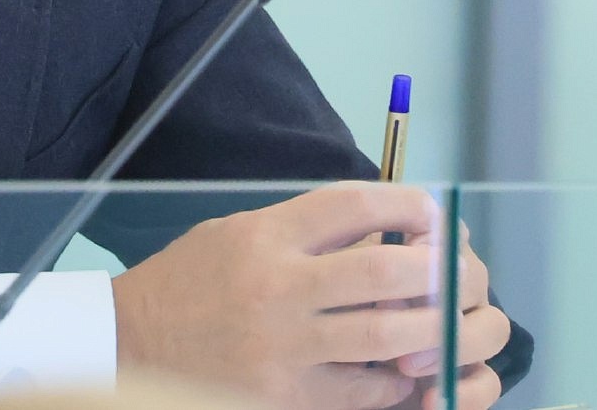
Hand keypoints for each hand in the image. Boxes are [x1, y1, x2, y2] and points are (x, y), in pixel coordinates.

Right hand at [109, 184, 510, 409]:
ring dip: (435, 330)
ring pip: (386, 336)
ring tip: (456, 324)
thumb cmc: (192, 280)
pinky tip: (409, 368)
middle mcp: (278, 286)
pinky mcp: (285, 395)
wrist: (131, 343)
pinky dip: (398, 379)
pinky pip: (364, 390)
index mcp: (268, 234)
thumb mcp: (241, 231)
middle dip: (443, 272)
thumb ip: (307, 230)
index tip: (436, 213)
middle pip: (386, 272)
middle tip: (466, 274)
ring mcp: (283, 346)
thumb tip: (389, 229)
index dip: (410, 205)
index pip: (356, 205)